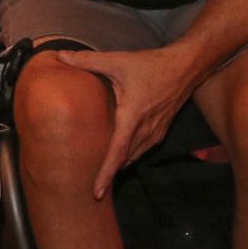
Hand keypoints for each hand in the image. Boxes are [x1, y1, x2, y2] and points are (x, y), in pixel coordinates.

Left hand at [55, 44, 203, 197]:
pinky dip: (130, 155)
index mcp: (132, 117)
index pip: (116, 153)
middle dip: (109, 174)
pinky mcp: (162, 130)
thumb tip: (60, 56)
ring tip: (103, 173)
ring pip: (134, 156)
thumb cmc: (152, 65)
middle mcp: (146, 130)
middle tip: (90, 187)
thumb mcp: (118, 61)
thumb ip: (88, 60)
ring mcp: (156, 132)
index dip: (105, 174)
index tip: (96, 193)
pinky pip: (143, 150)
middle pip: (124, 160)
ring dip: (119, 165)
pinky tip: (121, 153)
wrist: (187, 66)